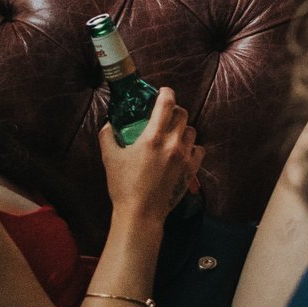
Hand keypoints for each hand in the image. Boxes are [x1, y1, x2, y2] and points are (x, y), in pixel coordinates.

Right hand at [99, 86, 202, 226]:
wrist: (141, 214)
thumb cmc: (123, 186)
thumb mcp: (109, 158)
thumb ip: (108, 136)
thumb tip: (109, 123)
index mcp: (153, 137)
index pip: (166, 103)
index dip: (166, 92)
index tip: (162, 92)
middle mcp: (172, 144)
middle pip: (182, 114)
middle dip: (173, 110)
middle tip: (164, 115)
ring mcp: (184, 157)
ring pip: (192, 130)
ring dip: (182, 128)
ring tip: (172, 134)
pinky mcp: (191, 170)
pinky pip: (199, 149)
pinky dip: (192, 146)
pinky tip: (182, 150)